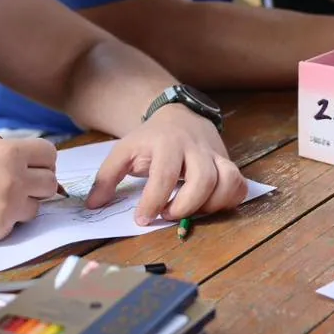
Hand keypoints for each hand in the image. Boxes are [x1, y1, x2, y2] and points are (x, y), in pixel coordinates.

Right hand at [0, 136, 58, 245]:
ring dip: (23, 206)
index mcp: (8, 152)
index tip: (33, 168)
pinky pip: (16, 225)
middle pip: (50, 183)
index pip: (49, 154)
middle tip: (19, 188)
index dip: (42, 162)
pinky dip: (5, 222)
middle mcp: (14, 178)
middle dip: (37, 186)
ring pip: (36, 208)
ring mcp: (8, 205)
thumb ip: (4, 154)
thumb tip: (29, 161)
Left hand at [90, 105, 246, 225]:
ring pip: (227, 180)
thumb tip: (93, 205)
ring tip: (189, 212)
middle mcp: (195, 147)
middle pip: (203, 179)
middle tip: (167, 215)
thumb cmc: (150, 139)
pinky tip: (209, 206)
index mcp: (166, 143)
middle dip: (186, 205)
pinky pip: (240, 184)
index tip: (142, 219)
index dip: (154, 201)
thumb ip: (106, 177)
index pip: (165, 174)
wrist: (179, 115)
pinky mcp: (228, 162)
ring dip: (210, 205)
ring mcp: (215, 154)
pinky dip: (230, 200)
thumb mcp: (123, 151)